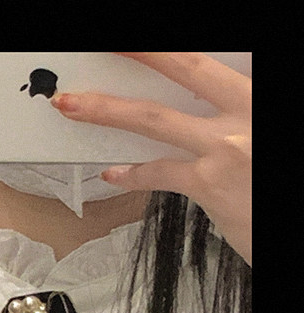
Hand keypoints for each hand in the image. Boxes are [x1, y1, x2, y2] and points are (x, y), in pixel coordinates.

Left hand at [51, 52, 251, 264]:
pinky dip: (132, 173)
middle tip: (108, 47)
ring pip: (156, 119)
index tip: (142, 46)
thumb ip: (233, 111)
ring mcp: (227, 146)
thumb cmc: (269, 180)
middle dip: (143, 54)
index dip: (171, 51)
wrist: (289, 223)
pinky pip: (160, 172)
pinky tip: (112, 173)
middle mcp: (247, 111)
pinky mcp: (210, 183)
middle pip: (186, 69)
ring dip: (108, 110)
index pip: (210, 60)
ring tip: (75, 106)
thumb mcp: (260, 129)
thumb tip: (199, 103)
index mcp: (257, 93)